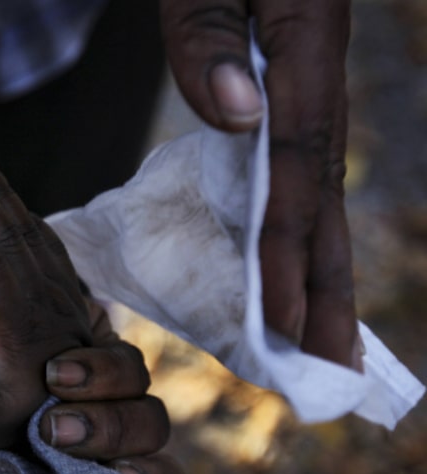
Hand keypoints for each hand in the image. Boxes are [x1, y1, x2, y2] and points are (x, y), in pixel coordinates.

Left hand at [160, 0, 361, 369]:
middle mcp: (313, 75)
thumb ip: (208, 29)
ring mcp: (305, 83)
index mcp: (300, 45)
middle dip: (329, 287)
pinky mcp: (286, 85)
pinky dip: (296, 224)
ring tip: (322, 340)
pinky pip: (296, 168)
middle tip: (333, 370)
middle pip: (323, 195)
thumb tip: (239, 115)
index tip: (283, 322)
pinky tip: (291, 262)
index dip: (288, 248)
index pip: (292, 166)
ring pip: (317, 189)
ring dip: (322, 268)